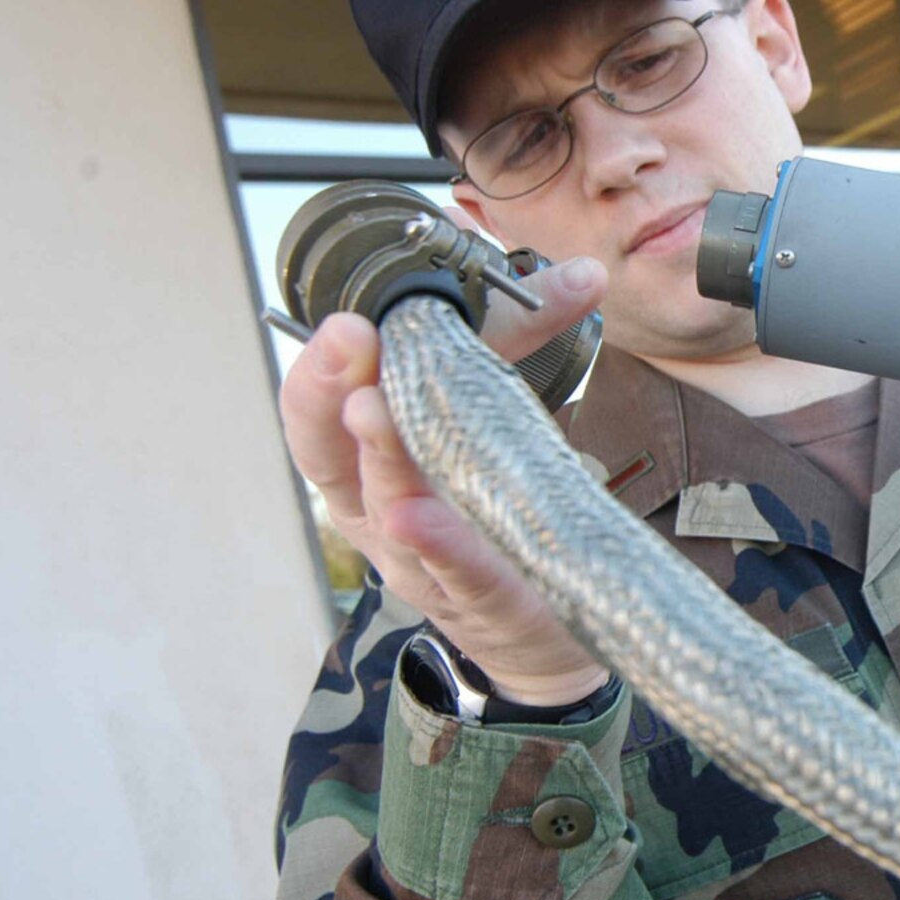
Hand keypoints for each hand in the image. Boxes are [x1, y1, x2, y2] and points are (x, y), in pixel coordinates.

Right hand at [279, 223, 612, 703]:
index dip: (319, 370)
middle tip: (349, 344)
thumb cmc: (495, 509)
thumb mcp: (495, 414)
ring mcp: (421, 564)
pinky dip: (439, 545)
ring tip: (375, 411)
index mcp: (366, 466)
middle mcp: (378, 516)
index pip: (319, 415)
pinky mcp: (480, 601)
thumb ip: (526, 346)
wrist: (538, 625)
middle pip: (331, 458)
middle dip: (331, 397)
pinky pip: (456, 573)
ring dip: (381, 460)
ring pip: (388, 511)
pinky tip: (420, 517)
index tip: (345, 321)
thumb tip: (581, 274)